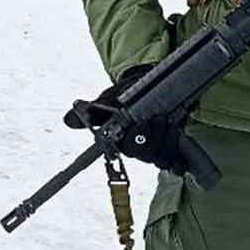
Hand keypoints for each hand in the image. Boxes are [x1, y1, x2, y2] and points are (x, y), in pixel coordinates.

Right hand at [63, 64, 192, 174]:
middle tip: (159, 117)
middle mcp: (137, 148)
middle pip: (146, 154)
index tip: (141, 124)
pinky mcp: (170, 149)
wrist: (150, 85)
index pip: (127, 148)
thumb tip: (67, 121)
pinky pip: (174, 163)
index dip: (137, 139)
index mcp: (121, 139)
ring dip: (168, 140)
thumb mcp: (112, 98)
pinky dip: (179, 161)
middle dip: (155, 136)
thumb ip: (94, 110)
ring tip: (170, 122)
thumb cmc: (128, 94)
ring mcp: (154, 150)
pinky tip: (181, 155)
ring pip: (161, 158)